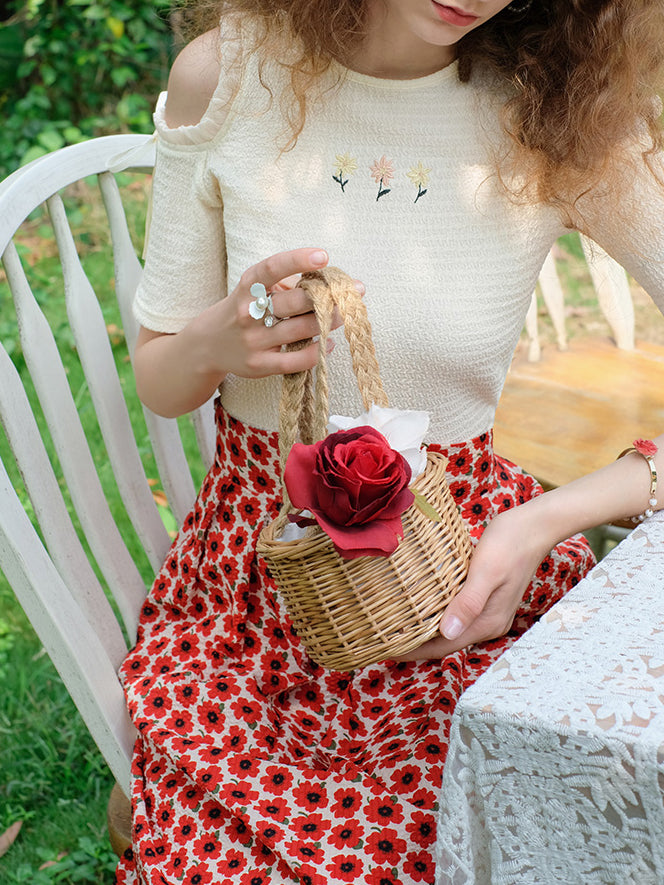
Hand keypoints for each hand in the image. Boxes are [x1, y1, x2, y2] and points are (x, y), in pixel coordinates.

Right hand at [194, 247, 362, 379]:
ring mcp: (253, 340)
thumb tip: (327, 280)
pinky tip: (327, 344)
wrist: (207, 346)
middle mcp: (248, 312)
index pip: (272, 268)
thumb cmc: (242, 311)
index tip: (323, 256)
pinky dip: (317, 352)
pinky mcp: (259, 365)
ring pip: (302, 330)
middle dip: (329, 295)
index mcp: (247, 287)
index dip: (297, 260)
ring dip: (330, 321)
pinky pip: (296, 359)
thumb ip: (283, 284)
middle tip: (355, 290)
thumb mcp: (253, 290)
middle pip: (296, 302)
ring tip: (346, 314)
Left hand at [395, 501, 555, 660]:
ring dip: (426, 629)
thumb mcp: (487, 571)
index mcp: (488, 622)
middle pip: (446, 641)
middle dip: (416, 642)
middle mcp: (489, 622)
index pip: (444, 646)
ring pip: (450, 627)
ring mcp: (489, 611)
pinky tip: (422, 604)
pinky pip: (457, 612)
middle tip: (384, 637)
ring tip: (397, 623)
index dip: (415, 650)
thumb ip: (469, 602)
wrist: (534, 527)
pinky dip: (437, 613)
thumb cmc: (510, 544)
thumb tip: (448, 632)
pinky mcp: (486, 597)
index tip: (386, 649)